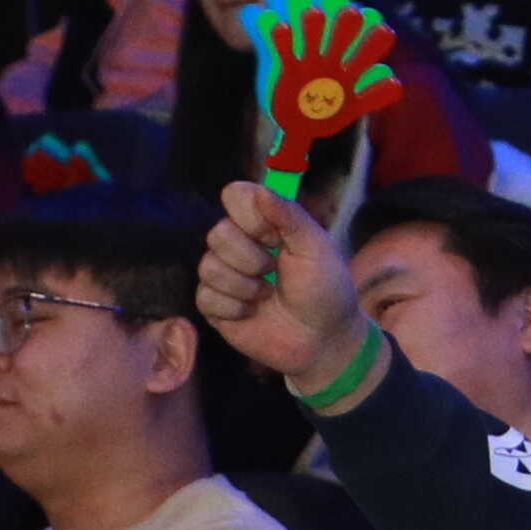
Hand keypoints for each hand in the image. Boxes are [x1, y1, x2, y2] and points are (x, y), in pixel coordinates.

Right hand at [195, 175, 375, 392]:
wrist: (322, 340)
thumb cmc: (325, 290)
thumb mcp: (316, 248)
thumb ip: (289, 215)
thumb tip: (258, 189)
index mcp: (265, 223)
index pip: (235, 195)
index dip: (250, 216)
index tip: (274, 237)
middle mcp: (239, 244)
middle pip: (218, 232)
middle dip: (251, 258)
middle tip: (275, 272)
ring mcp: (224, 274)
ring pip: (208, 266)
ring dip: (245, 286)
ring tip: (268, 296)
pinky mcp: (214, 305)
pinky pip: (205, 296)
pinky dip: (234, 308)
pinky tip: (253, 313)